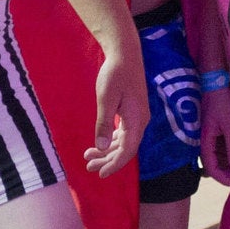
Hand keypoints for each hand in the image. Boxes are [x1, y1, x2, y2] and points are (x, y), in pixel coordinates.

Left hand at [82, 36, 146, 176]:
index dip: (115, 165)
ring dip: (108, 151)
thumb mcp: (106, 99)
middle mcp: (140, 121)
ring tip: (89, 156)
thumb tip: (101, 146)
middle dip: (108, 160)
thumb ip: (104, 124)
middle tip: (89, 166)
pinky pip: (124, 132)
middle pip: (126, 149)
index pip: (127, 151)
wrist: (125, 54)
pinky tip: (100, 143)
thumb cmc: (115, 74)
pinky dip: (112, 140)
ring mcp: (137, 116)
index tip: (101, 174)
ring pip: (124, 141)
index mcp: (136, 120)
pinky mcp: (132, 111)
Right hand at [199, 85, 229, 186]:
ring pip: (216, 160)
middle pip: (213, 167)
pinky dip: (228, 158)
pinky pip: (219, 151)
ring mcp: (208, 139)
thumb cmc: (222, 103)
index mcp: (205, 142)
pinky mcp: (213, 134)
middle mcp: (204, 143)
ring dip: (228, 168)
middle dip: (227, 175)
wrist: (215, 85)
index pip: (211, 168)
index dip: (223, 179)